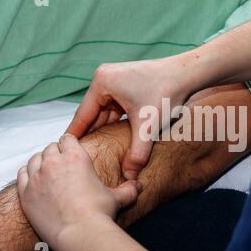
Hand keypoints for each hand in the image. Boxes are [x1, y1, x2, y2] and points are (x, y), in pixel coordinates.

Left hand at [16, 134, 139, 250]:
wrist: (80, 233)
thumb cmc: (99, 213)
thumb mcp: (118, 198)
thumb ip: (129, 189)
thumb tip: (140, 186)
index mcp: (77, 157)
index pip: (68, 138)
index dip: (70, 143)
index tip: (71, 150)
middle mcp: (55, 162)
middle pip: (51, 147)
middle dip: (56, 152)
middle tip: (62, 163)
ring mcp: (38, 176)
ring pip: (35, 158)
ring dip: (41, 161)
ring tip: (48, 171)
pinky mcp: (26, 191)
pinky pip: (22, 173)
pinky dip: (27, 174)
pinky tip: (34, 179)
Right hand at [66, 58, 193, 179]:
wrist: (187, 74)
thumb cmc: (167, 92)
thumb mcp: (148, 126)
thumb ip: (137, 153)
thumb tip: (129, 176)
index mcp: (102, 83)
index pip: (83, 115)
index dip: (76, 136)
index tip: (64, 153)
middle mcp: (104, 78)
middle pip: (93, 114)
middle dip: (92, 135)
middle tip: (82, 157)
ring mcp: (115, 79)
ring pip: (105, 111)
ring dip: (105, 129)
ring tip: (96, 150)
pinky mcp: (126, 84)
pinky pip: (115, 107)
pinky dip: (116, 121)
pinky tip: (115, 137)